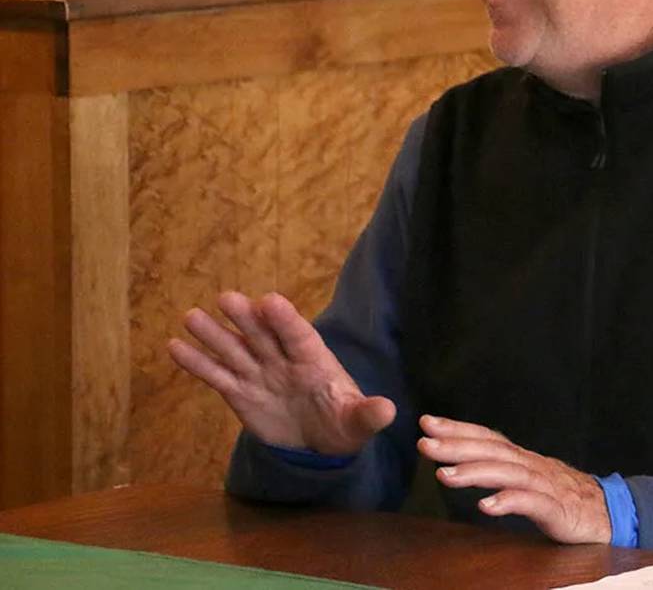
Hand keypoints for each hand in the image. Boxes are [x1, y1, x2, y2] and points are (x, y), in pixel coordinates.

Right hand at [168, 291, 394, 455]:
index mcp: (315, 360)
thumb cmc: (343, 423)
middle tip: (227, 298)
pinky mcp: (240, 392)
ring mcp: (260, 374)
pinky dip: (197, 363)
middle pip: (263, 335)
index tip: (269, 300)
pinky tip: (175, 346)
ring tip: (191, 317)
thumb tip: (389, 410)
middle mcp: (283, 361)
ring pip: (234, 350)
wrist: (320, 442)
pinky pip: (216, 376)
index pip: (299, 336)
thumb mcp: (358, 422)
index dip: (285, 320)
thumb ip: (369, 414)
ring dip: (213, 335)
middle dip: (246, 318)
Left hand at [418, 415, 610, 543]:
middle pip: (492, 450)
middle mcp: (531, 465)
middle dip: (456, 444)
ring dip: (475, 471)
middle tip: (425, 442)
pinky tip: (486, 506)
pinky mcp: (556, 509)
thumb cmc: (565, 497)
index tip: (427, 423)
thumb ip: (503, 470)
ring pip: (507, 473)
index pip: (487, 437)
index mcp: (523, 458)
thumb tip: (465, 462)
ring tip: (445, 475)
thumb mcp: (529, 480)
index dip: (458, 429)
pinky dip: (508, 501)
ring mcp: (544, 485)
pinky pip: (531, 503)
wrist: (609, 512)